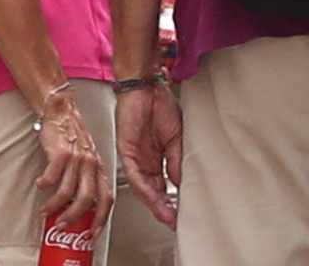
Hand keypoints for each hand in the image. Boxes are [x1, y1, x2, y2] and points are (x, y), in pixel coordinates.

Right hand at [35, 92, 113, 235]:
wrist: (62, 112)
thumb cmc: (73, 137)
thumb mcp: (87, 159)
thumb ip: (86, 179)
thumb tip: (79, 207)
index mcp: (99, 168)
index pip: (107, 197)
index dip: (102, 218)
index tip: (93, 232)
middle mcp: (91, 164)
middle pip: (87, 199)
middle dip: (74, 217)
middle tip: (62, 226)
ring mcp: (77, 158)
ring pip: (68, 191)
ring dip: (55, 206)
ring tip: (46, 211)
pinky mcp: (61, 153)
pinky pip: (52, 176)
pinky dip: (45, 185)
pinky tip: (40, 185)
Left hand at [115, 83, 182, 227]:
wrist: (147, 86)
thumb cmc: (160, 105)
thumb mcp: (176, 138)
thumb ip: (176, 161)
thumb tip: (181, 182)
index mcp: (157, 158)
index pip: (163, 186)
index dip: (172, 201)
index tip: (182, 214)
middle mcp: (145, 162)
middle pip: (153, 191)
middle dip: (164, 208)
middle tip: (175, 221)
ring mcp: (135, 158)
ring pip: (144, 188)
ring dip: (155, 203)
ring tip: (167, 215)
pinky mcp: (127, 152)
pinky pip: (135, 175)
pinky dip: (145, 188)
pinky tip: (155, 198)